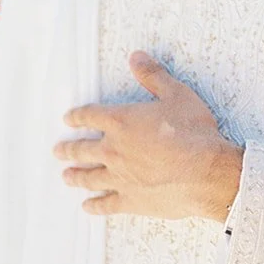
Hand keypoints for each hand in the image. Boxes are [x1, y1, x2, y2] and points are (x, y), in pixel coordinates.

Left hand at [55, 52, 242, 220]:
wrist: (206, 172)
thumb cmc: (193, 131)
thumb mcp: (177, 94)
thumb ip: (153, 76)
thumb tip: (136, 57)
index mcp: (122, 122)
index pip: (90, 116)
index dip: (77, 116)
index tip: (68, 119)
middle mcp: (114, 150)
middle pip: (82, 149)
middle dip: (68, 149)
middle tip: (58, 150)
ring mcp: (119, 178)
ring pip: (89, 178)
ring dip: (76, 176)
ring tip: (66, 176)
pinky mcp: (130, 200)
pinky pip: (105, 204)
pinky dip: (94, 205)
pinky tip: (87, 206)